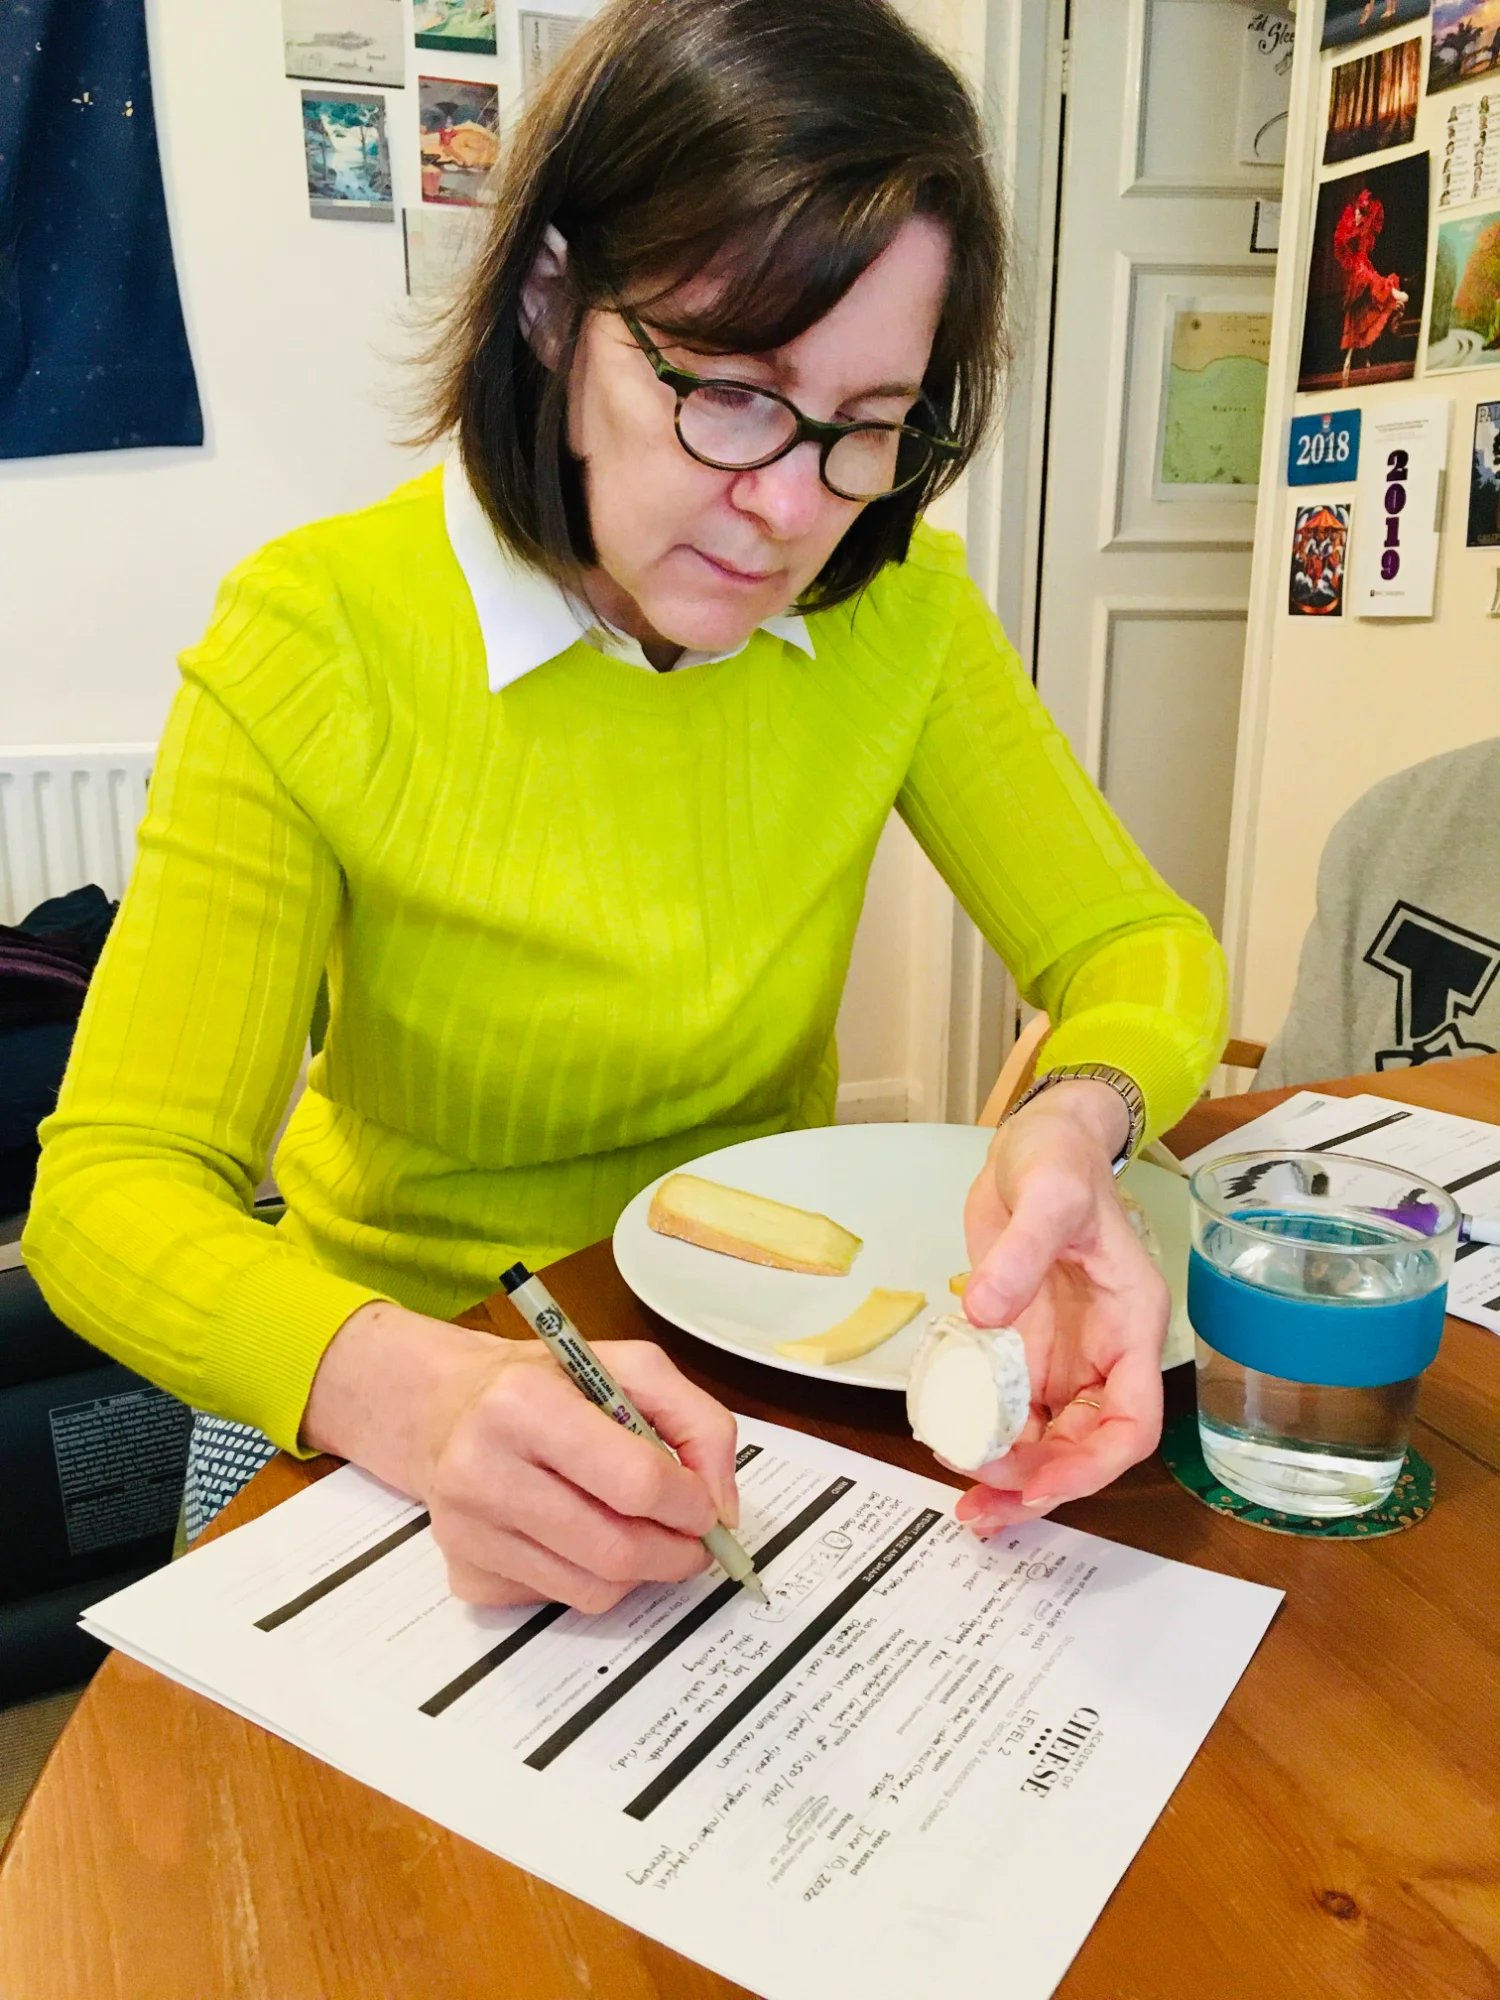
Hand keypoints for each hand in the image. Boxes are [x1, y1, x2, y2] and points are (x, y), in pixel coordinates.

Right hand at [303, 1301, 741, 1613]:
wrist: (446, 1410)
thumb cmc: (546, 1385)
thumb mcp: (630, 1367)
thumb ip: (697, 1423)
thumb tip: (721, 1506)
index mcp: (522, 1403)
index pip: (635, 1481)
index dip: (690, 1503)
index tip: (705, 1505)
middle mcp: (481, 1469)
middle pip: (617, 1549)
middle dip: (677, 1552)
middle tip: (693, 1538)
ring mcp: (466, 1531)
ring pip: (594, 1590)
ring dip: (640, 1570)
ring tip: (640, 1530)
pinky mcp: (465, 1575)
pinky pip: (559, 1602)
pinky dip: (590, 1579)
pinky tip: (578, 1535)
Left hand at [952, 1080, 1167, 1533]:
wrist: (1036, 1139)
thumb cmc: (1059, 1160)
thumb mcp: (1047, 1194)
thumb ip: (1019, 1253)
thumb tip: (983, 1312)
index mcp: (1130, 1324)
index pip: (1131, 1422)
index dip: (1090, 1464)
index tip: (1037, 1483)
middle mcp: (1102, 1351)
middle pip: (1086, 1446)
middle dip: (1040, 1484)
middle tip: (981, 1509)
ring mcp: (1063, 1353)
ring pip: (1047, 1438)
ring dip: (1011, 1477)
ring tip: (965, 1507)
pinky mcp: (1024, 1345)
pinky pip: (1010, 1408)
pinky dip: (986, 1437)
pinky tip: (951, 1450)